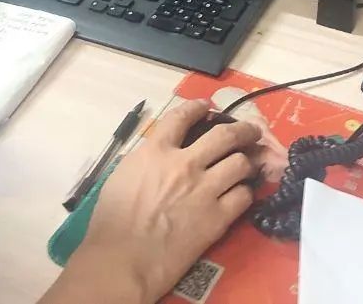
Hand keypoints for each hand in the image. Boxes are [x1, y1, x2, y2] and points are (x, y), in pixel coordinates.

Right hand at [41, 100, 260, 303]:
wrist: (124, 256)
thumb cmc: (112, 219)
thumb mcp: (123, 174)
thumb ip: (146, 159)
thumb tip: (160, 155)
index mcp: (155, 151)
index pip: (182, 117)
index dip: (197, 108)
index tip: (207, 106)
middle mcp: (185, 163)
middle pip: (225, 135)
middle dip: (243, 130)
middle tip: (251, 131)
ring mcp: (205, 190)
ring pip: (241, 164)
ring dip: (247, 161)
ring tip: (249, 164)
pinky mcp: (218, 218)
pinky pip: (244, 196)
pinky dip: (245, 192)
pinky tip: (242, 193)